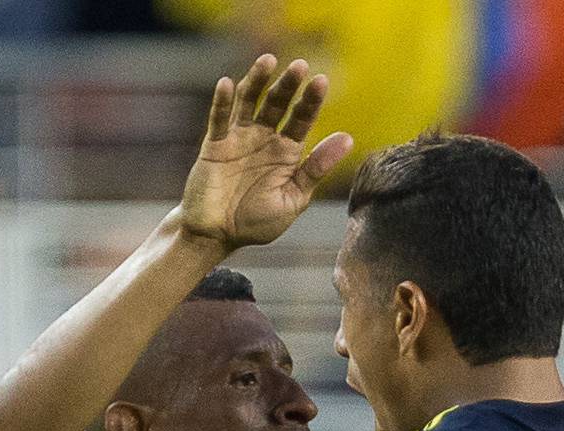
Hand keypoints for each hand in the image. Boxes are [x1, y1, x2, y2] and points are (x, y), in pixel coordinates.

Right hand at [178, 55, 353, 250]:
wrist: (217, 236)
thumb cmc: (257, 222)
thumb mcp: (293, 198)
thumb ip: (316, 169)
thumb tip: (348, 139)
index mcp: (287, 152)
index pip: (302, 119)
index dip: (311, 100)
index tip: (321, 81)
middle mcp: (264, 138)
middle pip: (277, 103)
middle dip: (288, 85)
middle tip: (300, 66)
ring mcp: (239, 138)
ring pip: (249, 101)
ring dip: (257, 80)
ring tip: (268, 61)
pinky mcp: (215, 144)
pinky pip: (218, 119)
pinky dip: (222, 101)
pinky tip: (228, 83)